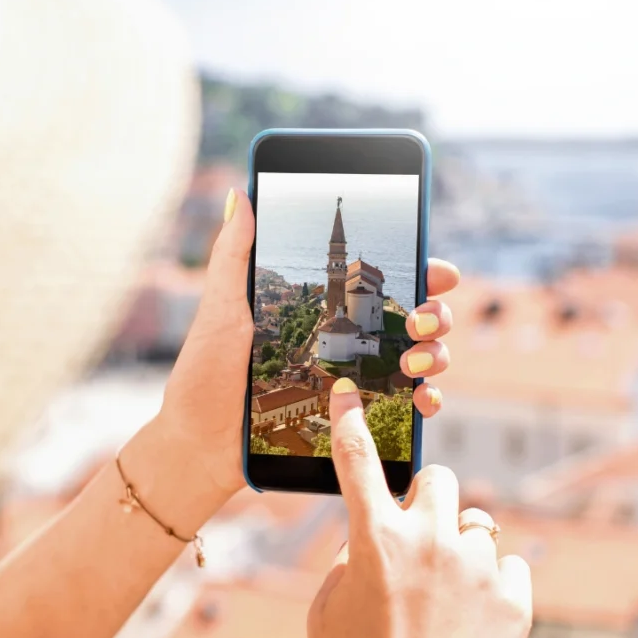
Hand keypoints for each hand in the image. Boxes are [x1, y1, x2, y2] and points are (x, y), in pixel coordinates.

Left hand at [156, 188, 462, 495]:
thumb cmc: (206, 374)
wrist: (200, 443)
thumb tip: (240, 194)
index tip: (436, 268)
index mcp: (321, 310)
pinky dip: (427, 401)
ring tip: (412, 362)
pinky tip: (422, 400)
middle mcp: (345, 341)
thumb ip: (235, 254)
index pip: (380, 282)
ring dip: (434, 354)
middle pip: (414, 317)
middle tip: (420, 319)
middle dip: (434, 313)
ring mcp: (354, 380)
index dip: (418, 271)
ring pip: (421, 358)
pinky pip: (405, 408)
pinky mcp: (354, 419)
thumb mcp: (221, 309)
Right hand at [307, 389, 532, 637]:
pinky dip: (492, 580)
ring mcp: (477, 569)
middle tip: (415, 531)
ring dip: (458, 543)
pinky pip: (509, 564)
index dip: (349, 419)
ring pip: (476, 520)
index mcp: (374, 541)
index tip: (347, 391)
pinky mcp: (515, 601)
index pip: (356, 459)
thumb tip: (376, 537)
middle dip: (424, 497)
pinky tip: (474, 610)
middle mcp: (430, 543)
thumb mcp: (329, 609)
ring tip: (445, 587)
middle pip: (436, 477)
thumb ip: (353, 558)